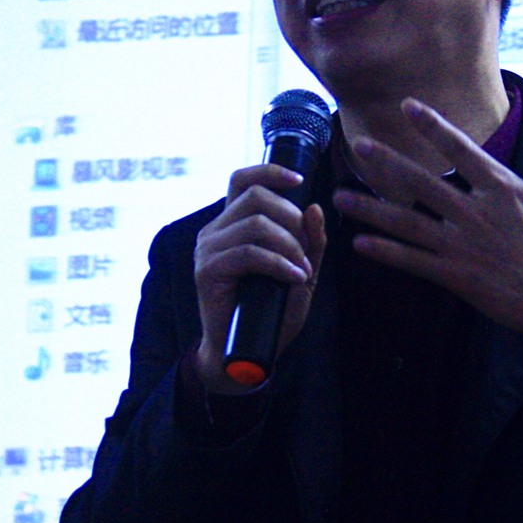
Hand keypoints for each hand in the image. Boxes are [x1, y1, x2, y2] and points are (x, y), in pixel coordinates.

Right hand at [192, 164, 327, 392]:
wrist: (245, 352)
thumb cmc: (271, 311)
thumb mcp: (300, 271)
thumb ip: (310, 241)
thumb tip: (315, 207)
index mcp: (231, 224)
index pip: (242, 179)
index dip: (269, 171)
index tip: (300, 179)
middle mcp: (214, 231)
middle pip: (254, 196)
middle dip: (290, 216)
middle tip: (305, 248)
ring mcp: (207, 250)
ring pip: (255, 224)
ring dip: (289, 245)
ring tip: (302, 270)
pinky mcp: (207, 271)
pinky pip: (249, 253)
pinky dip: (279, 263)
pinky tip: (294, 277)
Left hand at [338, 100, 522, 344]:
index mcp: (505, 189)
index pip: (461, 149)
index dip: (432, 126)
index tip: (407, 107)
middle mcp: (477, 213)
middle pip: (421, 182)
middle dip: (386, 162)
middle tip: (357, 145)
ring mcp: (463, 246)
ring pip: (407, 222)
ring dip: (371, 208)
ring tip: (339, 196)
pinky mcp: (458, 277)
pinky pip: (413, 262)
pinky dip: (385, 253)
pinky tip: (359, 244)